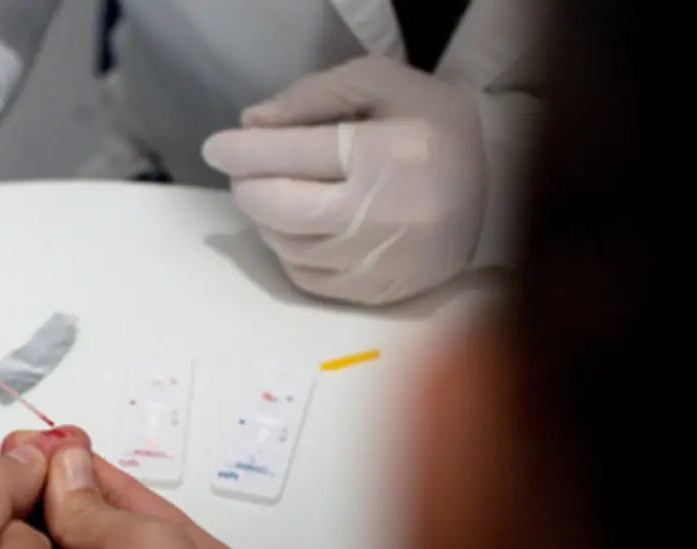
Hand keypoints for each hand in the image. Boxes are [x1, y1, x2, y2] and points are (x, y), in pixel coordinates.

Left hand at [202, 55, 485, 304]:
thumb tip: (251, 125)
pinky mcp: (380, 293)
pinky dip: (290, 253)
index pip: (289, 154)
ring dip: (267, 220)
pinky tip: (301, 229)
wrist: (503, 188)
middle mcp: (382, 214)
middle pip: (279, 208)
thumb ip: (314, 96)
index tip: (218, 147)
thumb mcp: (383, 83)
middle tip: (247, 171)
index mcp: (386, 153)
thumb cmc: (433, 127)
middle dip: (248, 187)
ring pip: (286, 247)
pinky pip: (308, 279)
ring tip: (278, 194)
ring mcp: (381, 261)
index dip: (241, 150)